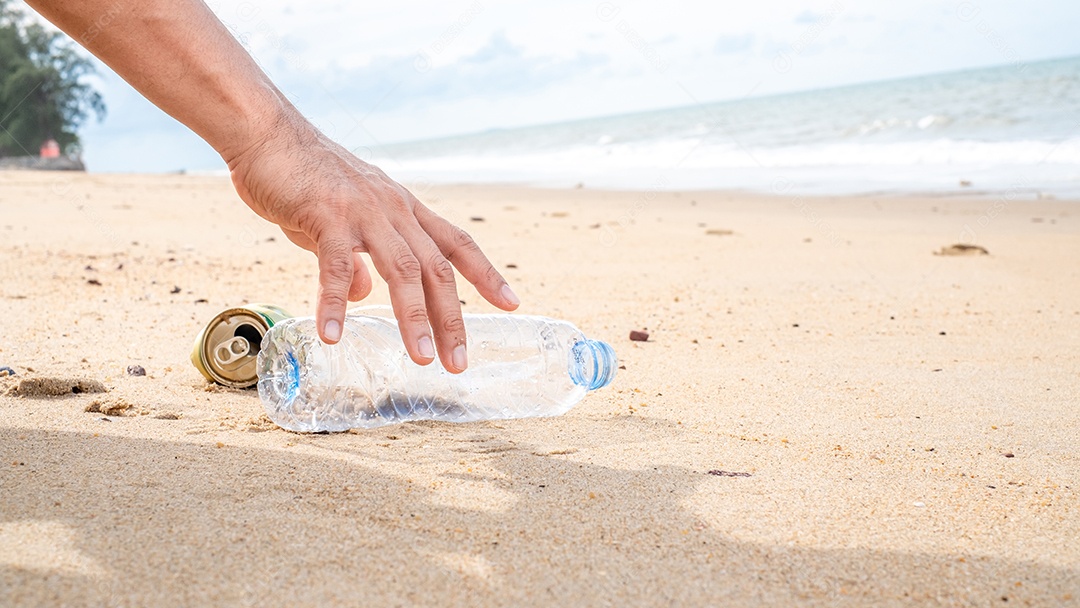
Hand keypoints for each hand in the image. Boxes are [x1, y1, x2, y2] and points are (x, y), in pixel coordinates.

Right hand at [226, 111, 518, 372]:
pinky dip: (336, 302)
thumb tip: (364, 295)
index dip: (486, 273)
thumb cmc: (303, 176)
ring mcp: (363, 212)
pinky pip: (336, 266)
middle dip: (452, 318)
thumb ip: (357, 258)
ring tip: (422, 358)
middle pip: (436, 269)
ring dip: (414, 318)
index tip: (511, 303)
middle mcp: (393, 209)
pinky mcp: (326, 216)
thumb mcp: (342, 221)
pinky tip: (332, 335)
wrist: (267, 131)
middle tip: (459, 363)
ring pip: (401, 271)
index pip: (457, 242)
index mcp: (403, 208)